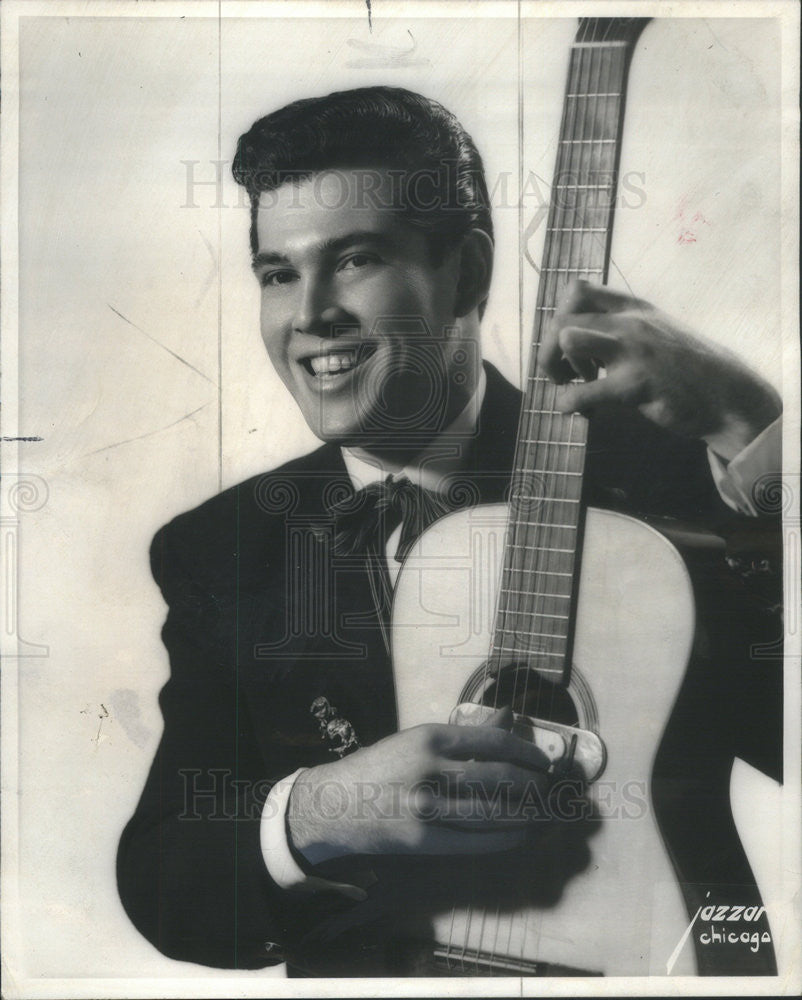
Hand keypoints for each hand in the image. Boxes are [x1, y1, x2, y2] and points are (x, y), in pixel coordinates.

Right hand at [287, 709, 550, 864]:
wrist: (334, 805)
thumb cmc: (379, 768)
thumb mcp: (417, 741)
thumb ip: (464, 735)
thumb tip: (509, 717)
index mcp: (429, 737)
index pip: (492, 741)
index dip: (525, 751)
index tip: (541, 759)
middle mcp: (430, 769)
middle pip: (499, 777)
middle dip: (532, 783)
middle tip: (548, 787)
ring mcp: (427, 807)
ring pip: (493, 811)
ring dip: (526, 813)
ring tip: (542, 811)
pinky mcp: (424, 840)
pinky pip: (477, 841)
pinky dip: (506, 838)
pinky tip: (521, 834)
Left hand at [539, 280, 781, 461]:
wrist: (728, 395)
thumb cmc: (684, 368)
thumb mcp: (655, 331)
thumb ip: (620, 326)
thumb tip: (573, 336)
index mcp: (633, 308)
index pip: (576, 290)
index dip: (559, 318)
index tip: (569, 347)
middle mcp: (631, 322)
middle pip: (561, 318)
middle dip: (547, 353)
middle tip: (563, 376)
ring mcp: (634, 351)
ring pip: (568, 339)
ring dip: (559, 369)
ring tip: (575, 386)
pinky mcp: (636, 385)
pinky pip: (582, 392)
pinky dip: (569, 404)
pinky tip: (583, 413)